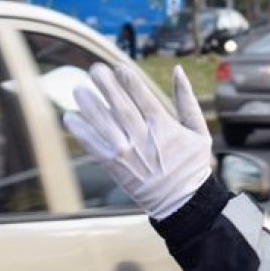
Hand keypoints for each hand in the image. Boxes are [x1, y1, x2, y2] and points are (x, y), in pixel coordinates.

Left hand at [63, 63, 212, 218]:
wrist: (182, 203)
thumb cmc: (192, 165)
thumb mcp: (199, 131)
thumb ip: (187, 100)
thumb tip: (178, 70)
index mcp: (164, 128)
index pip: (143, 98)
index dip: (129, 81)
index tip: (118, 67)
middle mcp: (144, 139)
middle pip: (121, 108)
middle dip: (106, 87)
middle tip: (94, 70)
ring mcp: (128, 154)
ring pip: (104, 125)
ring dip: (89, 106)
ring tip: (78, 89)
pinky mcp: (115, 167)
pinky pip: (94, 147)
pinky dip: (81, 132)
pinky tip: (70, 118)